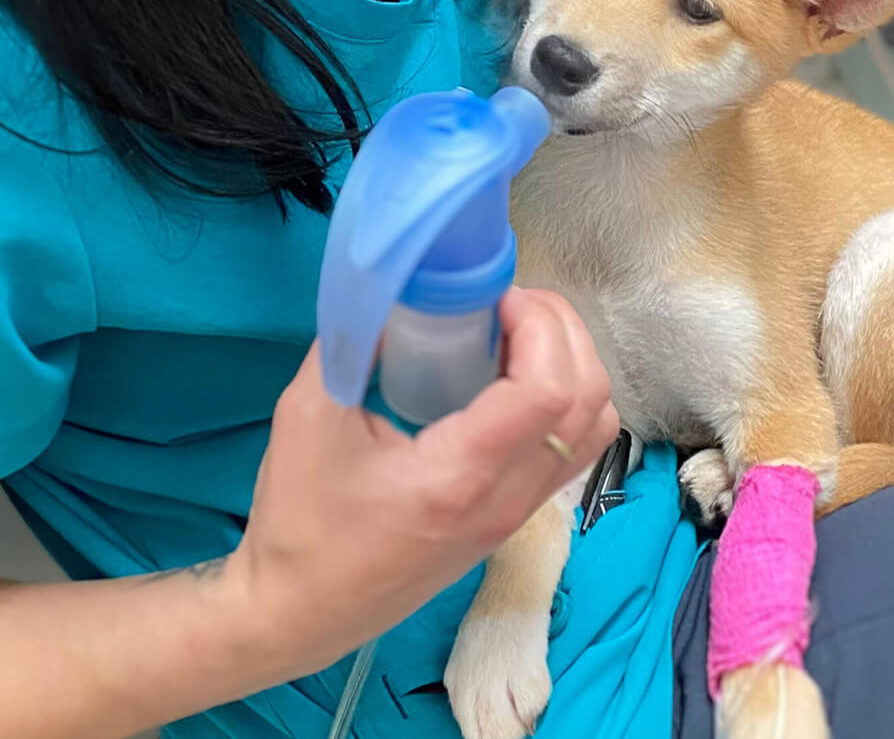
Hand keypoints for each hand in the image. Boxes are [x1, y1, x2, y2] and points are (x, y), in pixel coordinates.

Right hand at [230, 288, 617, 678]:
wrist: (299, 611)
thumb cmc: (299, 521)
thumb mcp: (308, 416)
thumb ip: (350, 340)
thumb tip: (389, 283)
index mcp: (460, 476)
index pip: (547, 390)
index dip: (538, 326)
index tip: (495, 296)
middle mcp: (505, 499)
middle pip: (588, 402)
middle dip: (562, 333)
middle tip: (509, 304)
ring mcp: (515, 515)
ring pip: (594, 429)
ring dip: (572, 367)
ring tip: (515, 336)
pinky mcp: (511, 520)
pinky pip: (572, 451)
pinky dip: (563, 401)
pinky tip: (507, 380)